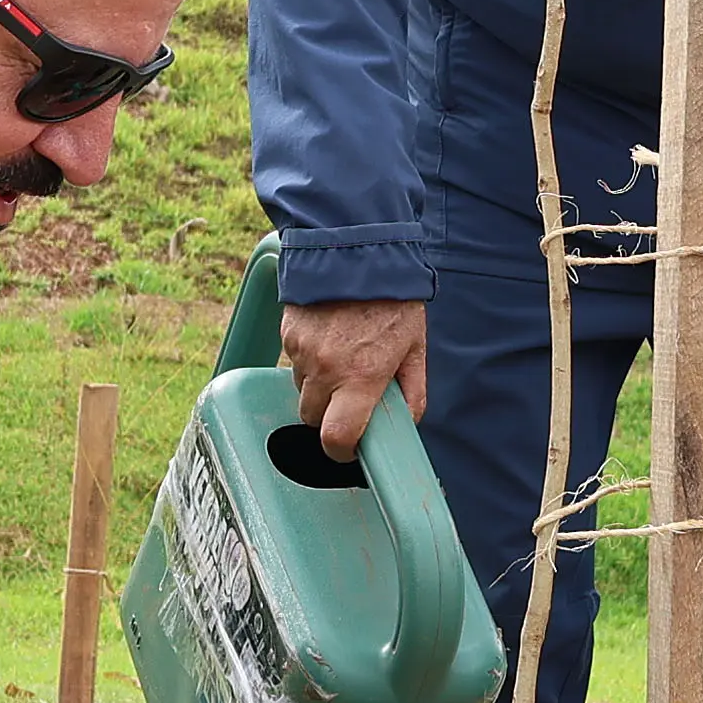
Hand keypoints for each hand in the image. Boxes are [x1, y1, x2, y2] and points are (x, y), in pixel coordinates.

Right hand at [277, 297, 428, 461]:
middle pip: (311, 418)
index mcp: (361, 377)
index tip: (348, 447)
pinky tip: (328, 340)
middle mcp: (326, 370)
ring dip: (318, 387)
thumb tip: (406, 422)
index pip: (335, 437)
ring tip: (341, 359)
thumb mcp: (415, 348)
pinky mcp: (287, 336)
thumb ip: (412, 391)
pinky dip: (308, 361)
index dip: (340, 451)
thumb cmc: (392, 300)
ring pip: (301, 391)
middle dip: (328, 415)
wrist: (356, 251)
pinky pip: (293, 364)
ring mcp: (302, 353)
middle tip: (349, 396)